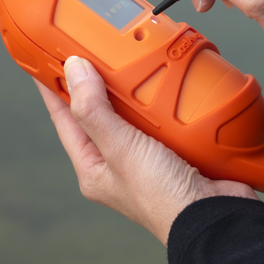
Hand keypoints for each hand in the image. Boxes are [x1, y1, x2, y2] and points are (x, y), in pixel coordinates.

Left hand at [37, 56, 258, 245]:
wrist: (218, 218)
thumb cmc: (165, 199)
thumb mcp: (121, 150)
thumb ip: (95, 111)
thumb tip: (73, 71)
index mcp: (95, 167)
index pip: (66, 118)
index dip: (54, 87)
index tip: (46, 56)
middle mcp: (120, 161)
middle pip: (101, 110)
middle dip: (96, 80)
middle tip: (90, 45)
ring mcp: (151, 154)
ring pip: (135, 110)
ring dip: (134, 86)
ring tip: (130, 55)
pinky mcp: (179, 147)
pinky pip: (167, 114)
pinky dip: (166, 95)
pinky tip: (169, 78)